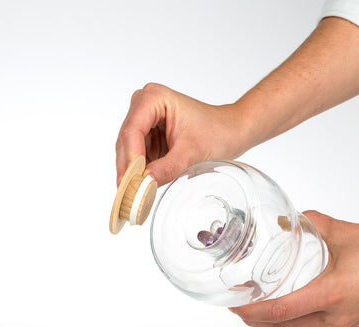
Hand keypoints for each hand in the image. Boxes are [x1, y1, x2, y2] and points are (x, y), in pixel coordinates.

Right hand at [115, 83, 249, 186]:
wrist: (231, 131)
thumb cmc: (217, 132)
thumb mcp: (192, 153)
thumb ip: (167, 168)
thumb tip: (144, 184)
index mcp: (154, 98)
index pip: (132, 131)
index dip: (130, 158)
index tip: (130, 182)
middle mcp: (143, 105)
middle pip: (126, 141)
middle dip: (128, 169)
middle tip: (128, 195)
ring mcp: (144, 120)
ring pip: (129, 151)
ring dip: (131, 173)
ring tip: (133, 195)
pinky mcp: (148, 135)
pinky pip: (137, 156)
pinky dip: (139, 172)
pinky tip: (141, 188)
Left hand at [230, 210, 358, 326]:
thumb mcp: (344, 231)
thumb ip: (312, 223)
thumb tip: (289, 220)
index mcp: (331, 295)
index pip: (280, 311)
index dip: (253, 312)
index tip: (236, 307)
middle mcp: (337, 315)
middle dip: (259, 322)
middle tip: (241, 310)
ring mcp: (347, 321)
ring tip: (261, 314)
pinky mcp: (356, 319)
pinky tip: (295, 318)